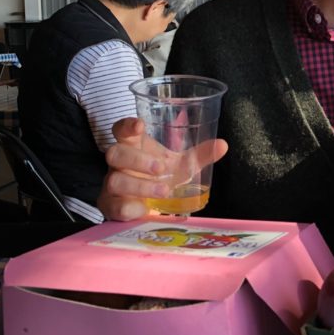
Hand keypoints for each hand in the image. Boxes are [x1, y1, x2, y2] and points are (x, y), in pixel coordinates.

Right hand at [97, 117, 228, 220]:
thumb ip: (200, 155)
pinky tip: (144, 209)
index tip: (140, 125)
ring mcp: (112, 184)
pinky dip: (130, 207)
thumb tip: (223, 144)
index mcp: (134, 147)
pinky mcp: (111, 205)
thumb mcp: (182, 166)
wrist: (148, 207)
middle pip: (114, 153)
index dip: (126, 125)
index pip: (121, 129)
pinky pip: (114, 205)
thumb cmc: (161, 178)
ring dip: (140, 185)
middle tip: (161, 168)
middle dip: (137, 159)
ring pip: (114, 179)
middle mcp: (119, 164)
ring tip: (164, 191)